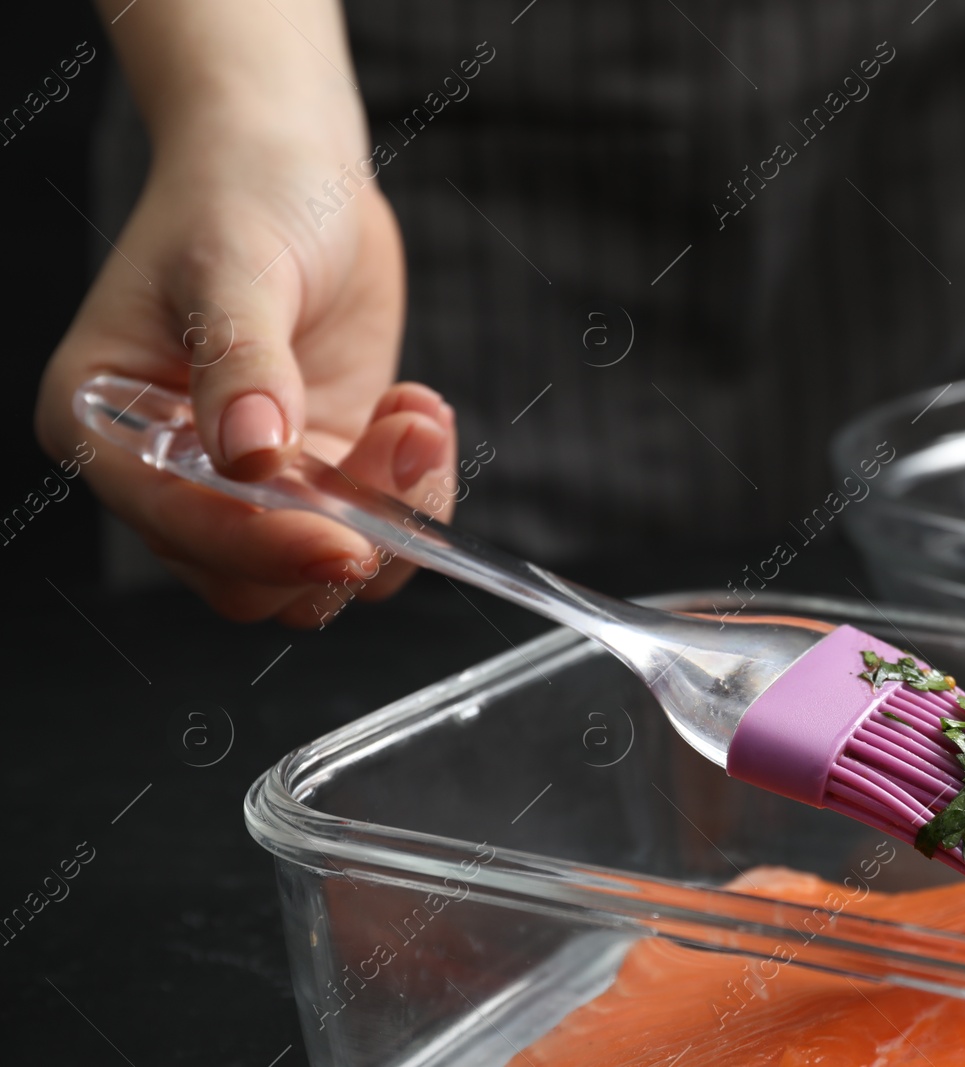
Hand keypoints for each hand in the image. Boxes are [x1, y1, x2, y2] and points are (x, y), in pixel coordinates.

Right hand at [35, 128, 456, 625]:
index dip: (262, 549)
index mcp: (107, 426)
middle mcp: (172, 470)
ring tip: (420, 416)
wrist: (293, 163)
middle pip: (253, 579)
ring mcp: (253, 478)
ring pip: (324, 566)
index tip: (344, 542)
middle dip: (340, 537)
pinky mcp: (323, 468)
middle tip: (404, 449)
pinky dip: (415, 489)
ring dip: (393, 515)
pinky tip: (420, 412)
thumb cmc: (239, 194)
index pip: (178, 529)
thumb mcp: (234, 264)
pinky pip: (374, 527)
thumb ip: (242, 362)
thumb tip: (250, 457)